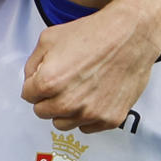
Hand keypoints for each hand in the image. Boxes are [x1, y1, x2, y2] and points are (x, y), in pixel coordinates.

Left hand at [22, 3, 157, 132]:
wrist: (131, 34)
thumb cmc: (94, 33)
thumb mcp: (50, 37)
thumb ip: (32, 63)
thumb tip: (30, 81)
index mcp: (49, 82)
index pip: (28, 96)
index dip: (36, 84)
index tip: (48, 77)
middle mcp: (68, 102)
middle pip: (43, 112)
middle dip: (48, 98)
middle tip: (63, 82)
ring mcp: (90, 113)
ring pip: (63, 123)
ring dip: (66, 111)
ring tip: (79, 90)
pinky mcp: (110, 119)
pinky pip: (87, 127)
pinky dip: (87, 116)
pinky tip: (94, 96)